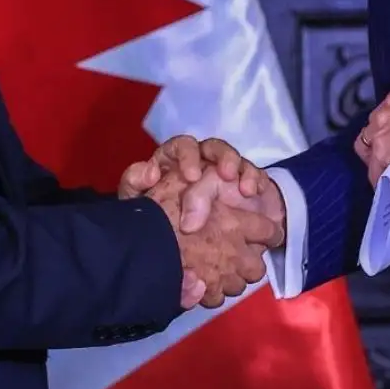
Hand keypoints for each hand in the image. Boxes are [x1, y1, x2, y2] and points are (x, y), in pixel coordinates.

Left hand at [119, 136, 284, 245]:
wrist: (195, 241)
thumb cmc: (165, 217)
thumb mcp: (144, 203)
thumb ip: (136, 183)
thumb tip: (148, 173)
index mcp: (175, 162)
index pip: (180, 147)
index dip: (186, 156)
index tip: (191, 176)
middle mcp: (202, 161)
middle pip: (212, 147)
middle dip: (221, 157)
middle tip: (225, 175)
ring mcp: (226, 171)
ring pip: (234, 158)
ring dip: (239, 168)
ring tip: (243, 188)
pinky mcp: (245, 182)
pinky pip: (253, 173)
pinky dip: (253, 179)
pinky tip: (252, 192)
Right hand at [144, 170, 278, 309]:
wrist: (143, 241)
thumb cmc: (166, 206)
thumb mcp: (192, 186)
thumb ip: (211, 197)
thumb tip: (231, 215)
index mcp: (238, 225)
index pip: (270, 232)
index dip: (269, 232)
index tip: (266, 232)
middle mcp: (236, 254)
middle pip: (258, 266)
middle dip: (251, 261)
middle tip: (237, 254)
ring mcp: (222, 277)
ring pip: (240, 284)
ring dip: (232, 277)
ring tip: (219, 269)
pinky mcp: (206, 293)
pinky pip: (218, 298)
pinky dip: (213, 292)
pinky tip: (204, 283)